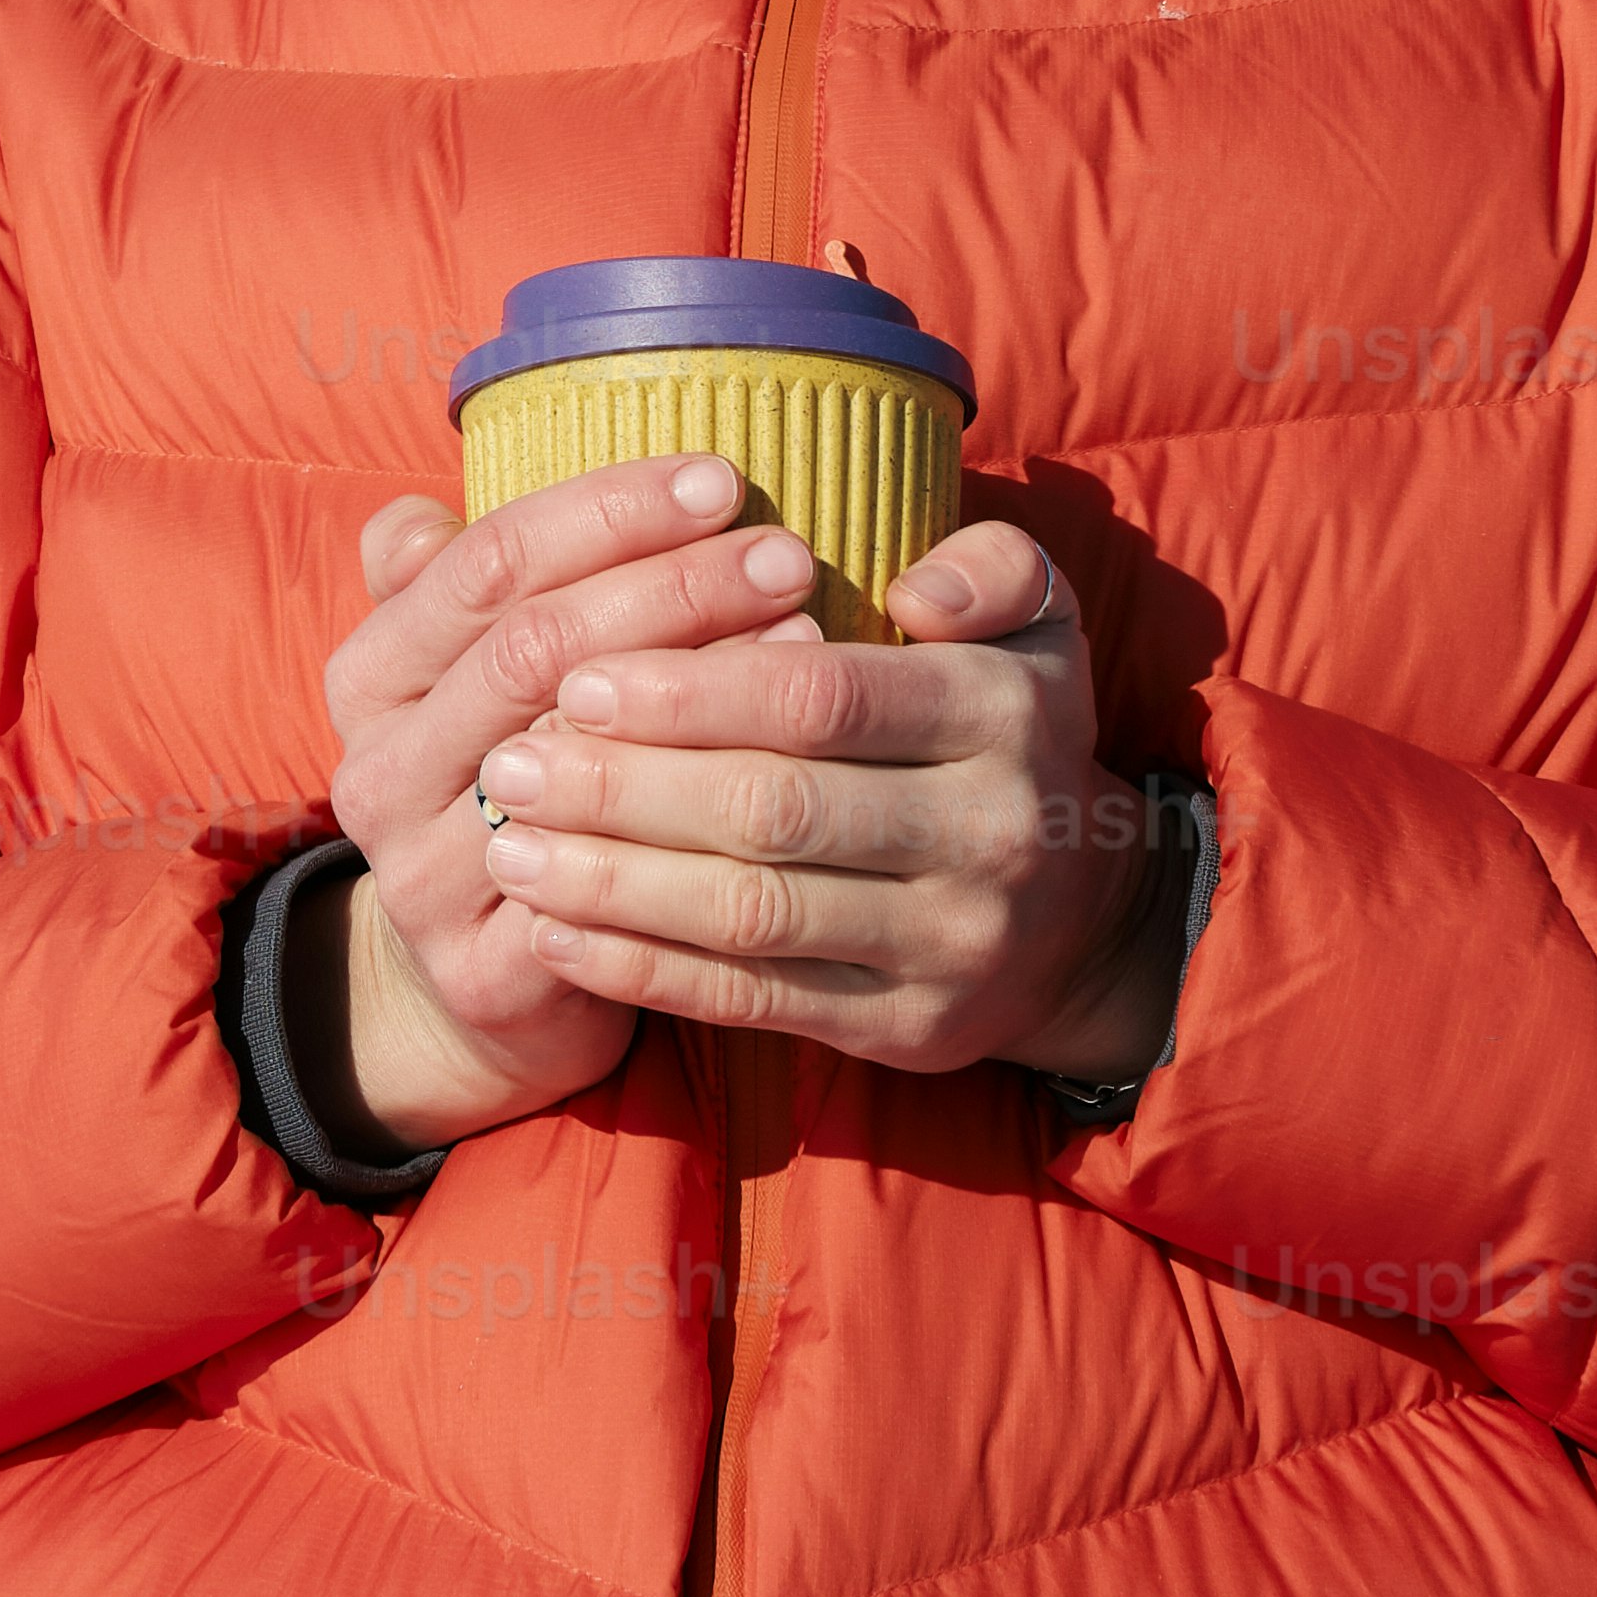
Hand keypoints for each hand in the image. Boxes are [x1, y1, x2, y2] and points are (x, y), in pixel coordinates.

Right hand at [309, 455, 837, 1155]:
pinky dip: (699, 813)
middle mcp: (375, 772)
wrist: (486, 981)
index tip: (721, 478)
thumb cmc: (515, 777)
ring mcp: (422, 877)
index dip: (607, 512)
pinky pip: (608, 880)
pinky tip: (785, 766)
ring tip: (809, 637)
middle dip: (671, 587)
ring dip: (701, 687)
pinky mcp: (486, 969)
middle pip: (531, 648)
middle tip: (785, 553)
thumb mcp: (470, 670)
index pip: (487, 563)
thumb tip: (434, 499)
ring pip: (574, 760)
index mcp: (368, 676)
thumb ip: (463, 584)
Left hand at [462, 512, 1182, 1089]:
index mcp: (1001, 713)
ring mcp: (949, 943)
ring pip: (753, 913)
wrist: (1087, 915)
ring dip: (615, 884)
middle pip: (774, 810)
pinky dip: (646, 970)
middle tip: (513, 762)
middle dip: (626, 788)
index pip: (823, 699)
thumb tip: (914, 587)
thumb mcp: (1039, 623)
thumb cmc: (1013, 733)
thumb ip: (990, 567)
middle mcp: (988, 833)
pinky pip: (756, 1001)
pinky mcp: (909, 1028)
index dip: (693, 691)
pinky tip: (557, 934)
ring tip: (509, 847)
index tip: (581, 676)